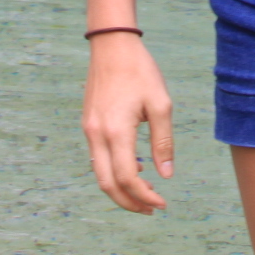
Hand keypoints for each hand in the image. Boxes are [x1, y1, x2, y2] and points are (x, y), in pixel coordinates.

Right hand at [81, 33, 173, 212]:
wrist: (111, 45)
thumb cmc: (140, 71)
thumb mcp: (160, 104)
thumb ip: (163, 142)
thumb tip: (166, 175)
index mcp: (116, 132)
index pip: (127, 178)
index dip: (144, 196)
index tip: (162, 203)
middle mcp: (97, 135)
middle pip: (108, 184)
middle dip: (129, 202)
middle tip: (151, 209)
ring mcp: (89, 130)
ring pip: (100, 174)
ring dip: (120, 188)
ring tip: (146, 191)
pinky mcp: (89, 124)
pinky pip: (98, 158)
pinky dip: (113, 171)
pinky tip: (134, 167)